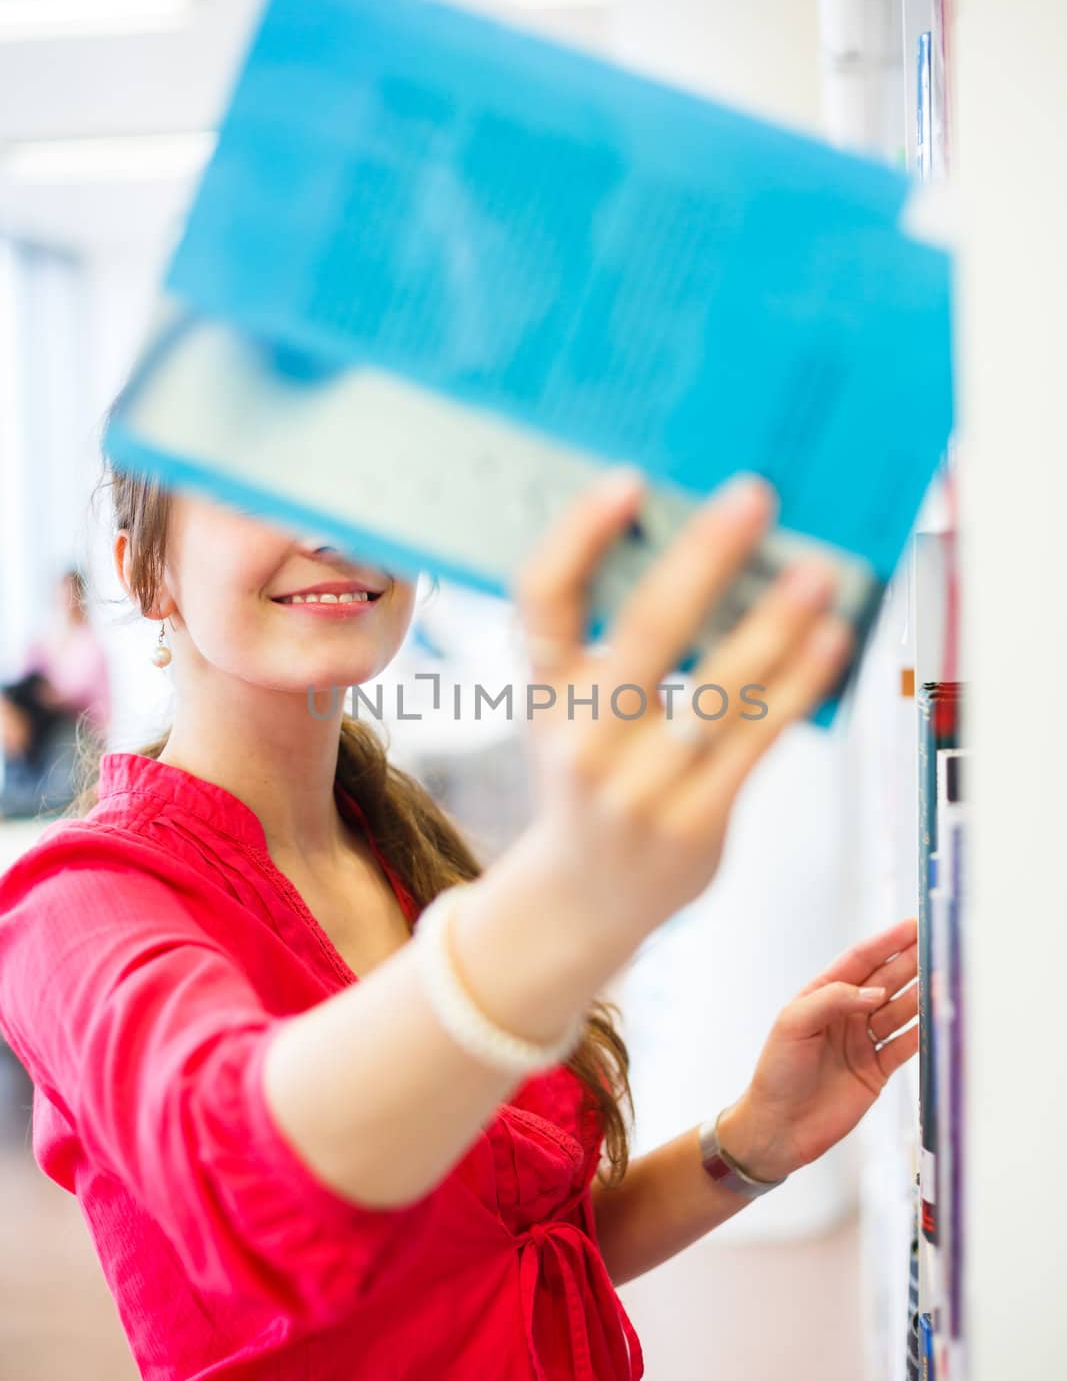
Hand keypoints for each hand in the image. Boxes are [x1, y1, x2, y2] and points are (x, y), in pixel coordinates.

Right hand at [510, 466, 854, 972]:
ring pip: (715, 690)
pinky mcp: (694, 823)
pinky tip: (829, 640)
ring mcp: (637, 787)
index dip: (579, 536)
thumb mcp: (572, 712)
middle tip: (754, 498)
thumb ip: (612, 642)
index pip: (542, 600)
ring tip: (816, 571)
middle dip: (703, 558)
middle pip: (644, 632)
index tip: (629, 481)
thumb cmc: (592, 777)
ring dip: (773, 623)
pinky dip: (797, 685)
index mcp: (545, 695)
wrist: (584, 898)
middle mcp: (583, 739)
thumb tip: (703, 542)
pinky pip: (756, 741)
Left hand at [716, 916, 919, 1182]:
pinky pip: (905, 1045)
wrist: (778, 1128)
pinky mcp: (877, 1070)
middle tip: (939, 945)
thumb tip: (876, 991)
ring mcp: (863, 1042)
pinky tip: (940, 1018)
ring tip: (947, 977)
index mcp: (822, 995)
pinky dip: (924, 1032)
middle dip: (912, 962)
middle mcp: (846, 1014)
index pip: (860, 960)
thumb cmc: (776, 1072)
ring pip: (900, 1010)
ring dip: (923, 995)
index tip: (913, 925)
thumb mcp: (793, 1025)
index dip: (887, 942)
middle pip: (886, 981)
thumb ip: (833, 1000)